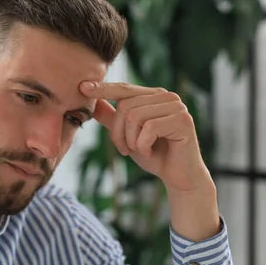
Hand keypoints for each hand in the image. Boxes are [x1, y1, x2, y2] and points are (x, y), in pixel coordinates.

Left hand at [80, 81, 209, 192]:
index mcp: (153, 96)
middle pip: (125, 106)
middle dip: (118, 133)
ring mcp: (176, 106)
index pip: (123, 89)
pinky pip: (148, 129)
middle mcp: (166, 96)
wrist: (178, 176)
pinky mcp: (183, 120)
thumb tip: (93, 102)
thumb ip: (112, 118)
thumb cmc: (153, 154)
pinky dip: (143, 146)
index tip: (82, 88)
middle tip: (125, 150)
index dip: (103, 89)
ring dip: (131, 141)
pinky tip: (150, 152)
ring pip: (134, 117)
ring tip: (140, 151)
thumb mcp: (127, 135)